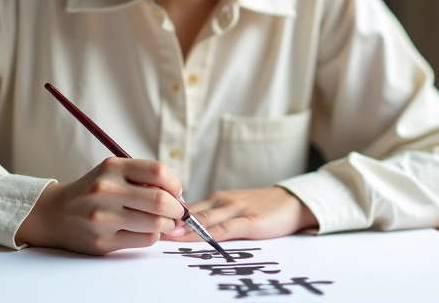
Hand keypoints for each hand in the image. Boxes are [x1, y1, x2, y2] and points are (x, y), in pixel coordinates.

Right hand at [15, 157, 184, 254]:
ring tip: (164, 223)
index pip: (158, 171)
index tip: (177, 192)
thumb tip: (181, 199)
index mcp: (112, 168)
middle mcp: (106, 190)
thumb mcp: (113, 173)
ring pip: (156, 224)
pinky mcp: (103, 241)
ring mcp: (103, 218)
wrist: (55, 213)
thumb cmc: (94, 192)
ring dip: (168, 225)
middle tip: (178, 213)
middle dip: (177, 210)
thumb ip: (144, 179)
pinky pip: (144, 240)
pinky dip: (153, 236)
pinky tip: (145, 231)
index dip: (175, 184)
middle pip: (160, 201)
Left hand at [161, 186, 317, 241]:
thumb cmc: (262, 207)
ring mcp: (236, 210)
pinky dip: (210, 234)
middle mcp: (222, 201)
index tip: (144, 217)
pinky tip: (199, 238)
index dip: (165, 212)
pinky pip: (227, 228)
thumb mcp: (234, 209)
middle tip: (146, 225)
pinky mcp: (251, 221)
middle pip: (191, 211)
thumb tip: (183, 227)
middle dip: (169, 219)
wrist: (294, 201)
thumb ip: (212, 216)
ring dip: (184, 227)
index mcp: (216, 199)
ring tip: (165, 233)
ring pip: (205, 218)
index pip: (186, 206)